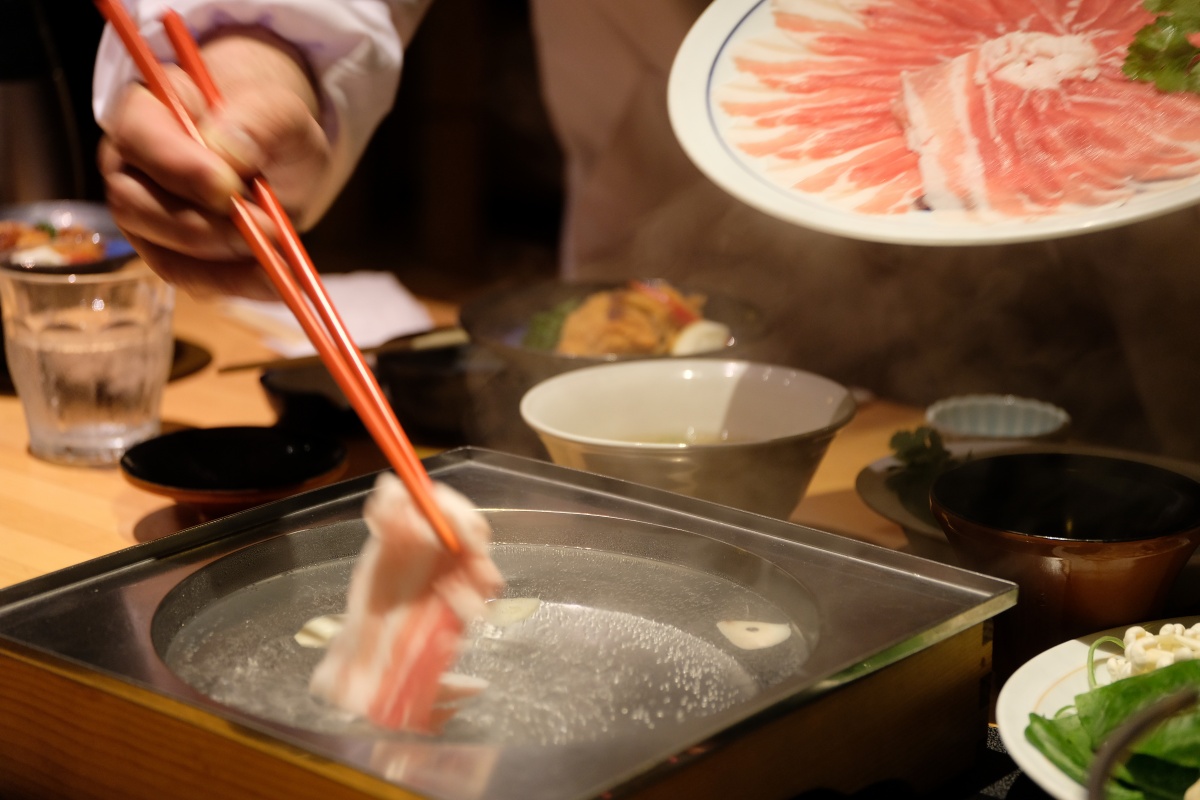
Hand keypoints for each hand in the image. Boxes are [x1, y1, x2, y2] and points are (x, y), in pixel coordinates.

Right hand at [98, 28, 329, 298]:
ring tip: (276, 253)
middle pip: (135, 205)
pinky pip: (192, 281)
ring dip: (221, 262)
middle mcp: (131, 168)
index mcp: (145, 111)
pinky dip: (234, 285)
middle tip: (265, 225)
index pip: (137, 137)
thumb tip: (229, 153)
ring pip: (161, 253)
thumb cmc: (269, 123)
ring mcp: (147, 218)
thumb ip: (259, 120)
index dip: (178, 167)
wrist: (283, 155)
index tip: (229, 187)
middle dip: (202, 224)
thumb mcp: (282, 108)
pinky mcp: (173, 255)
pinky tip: (272, 281)